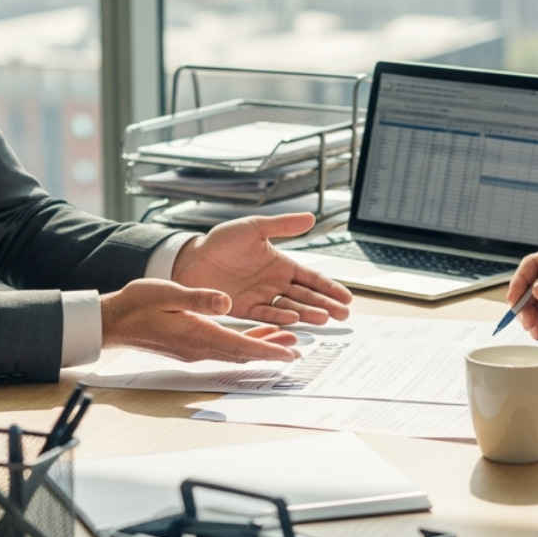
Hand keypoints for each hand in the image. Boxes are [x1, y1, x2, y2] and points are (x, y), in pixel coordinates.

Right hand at [100, 279, 303, 361]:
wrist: (114, 320)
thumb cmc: (137, 304)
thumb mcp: (169, 293)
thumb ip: (199, 298)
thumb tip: (226, 301)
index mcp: (196, 335)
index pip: (240, 346)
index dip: (267, 351)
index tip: (289, 354)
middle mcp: (198, 348)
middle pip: (242, 354)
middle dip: (271, 353)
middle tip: (296, 351)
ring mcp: (193, 350)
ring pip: (234, 352)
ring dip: (259, 349)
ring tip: (284, 343)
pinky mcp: (190, 346)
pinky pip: (223, 349)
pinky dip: (243, 345)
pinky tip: (254, 338)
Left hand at [171, 212, 352, 325]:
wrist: (190, 259)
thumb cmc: (221, 241)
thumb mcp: (254, 227)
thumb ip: (282, 225)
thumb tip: (311, 217)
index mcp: (280, 264)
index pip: (311, 278)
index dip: (330, 287)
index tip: (347, 297)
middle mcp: (274, 283)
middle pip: (307, 296)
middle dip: (326, 305)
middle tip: (344, 315)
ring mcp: (261, 297)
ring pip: (291, 308)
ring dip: (309, 313)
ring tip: (325, 318)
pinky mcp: (245, 309)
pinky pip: (267, 314)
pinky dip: (281, 318)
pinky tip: (295, 319)